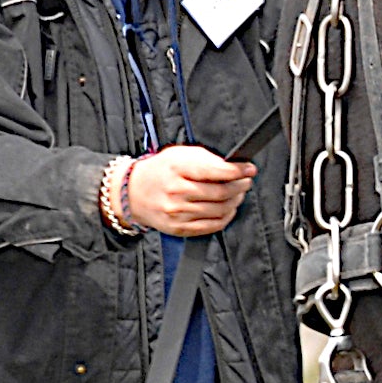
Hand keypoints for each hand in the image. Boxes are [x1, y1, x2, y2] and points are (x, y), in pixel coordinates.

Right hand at [121, 145, 254, 238]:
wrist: (132, 193)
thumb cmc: (160, 171)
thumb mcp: (180, 154)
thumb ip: (207, 159)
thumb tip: (233, 166)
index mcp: (177, 168)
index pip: (216, 171)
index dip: (238, 171)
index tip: (249, 169)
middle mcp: (177, 191)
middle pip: (221, 192)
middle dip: (240, 186)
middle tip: (246, 181)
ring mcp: (177, 212)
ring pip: (220, 209)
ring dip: (236, 201)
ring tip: (238, 193)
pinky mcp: (179, 227)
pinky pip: (212, 225)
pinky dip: (226, 217)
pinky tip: (228, 208)